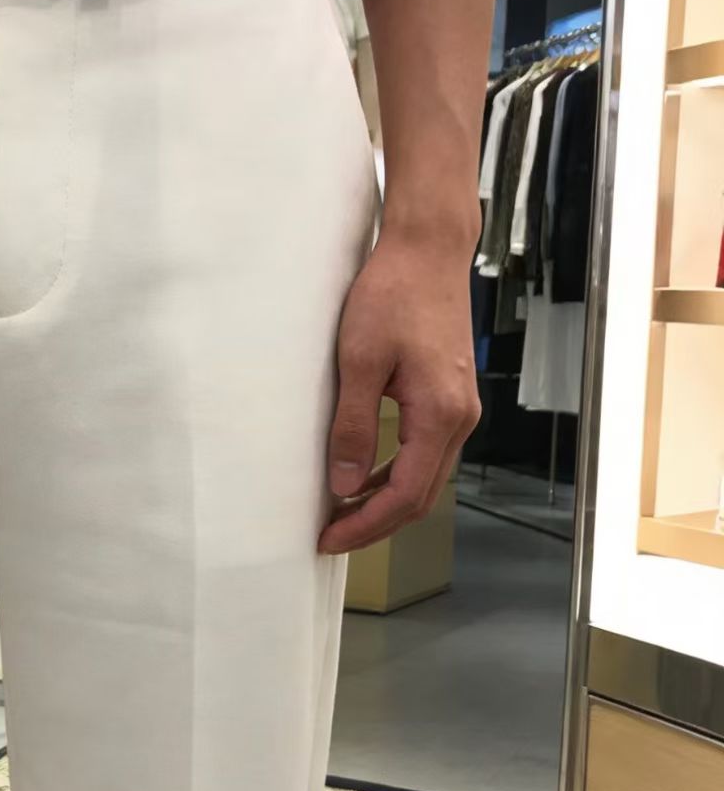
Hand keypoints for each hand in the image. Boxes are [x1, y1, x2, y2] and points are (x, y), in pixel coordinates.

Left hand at [319, 233, 480, 554]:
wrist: (427, 252)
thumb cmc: (394, 294)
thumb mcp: (359, 361)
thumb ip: (354, 426)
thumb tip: (345, 484)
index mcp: (441, 415)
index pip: (405, 495)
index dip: (366, 525)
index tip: (330, 538)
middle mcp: (459, 419)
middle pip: (421, 497)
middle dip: (375, 523)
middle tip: (331, 537)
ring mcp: (459, 409)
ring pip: (424, 477)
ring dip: (385, 501)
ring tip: (341, 514)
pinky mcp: (449, 397)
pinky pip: (425, 453)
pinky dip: (395, 474)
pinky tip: (364, 477)